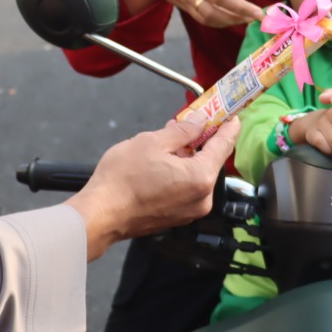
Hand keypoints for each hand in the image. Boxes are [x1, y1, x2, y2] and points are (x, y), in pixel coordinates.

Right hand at [67, 118, 239, 260]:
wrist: (100, 215)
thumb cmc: (122, 180)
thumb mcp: (153, 142)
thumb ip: (182, 131)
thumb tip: (199, 121)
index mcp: (200, 177)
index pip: (224, 146)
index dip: (228, 126)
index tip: (231, 114)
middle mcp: (201, 198)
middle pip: (210, 161)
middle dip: (201, 140)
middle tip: (189, 121)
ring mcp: (189, 211)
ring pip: (196, 175)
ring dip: (187, 156)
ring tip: (166, 141)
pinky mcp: (176, 217)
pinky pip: (186, 188)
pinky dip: (180, 173)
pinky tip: (161, 162)